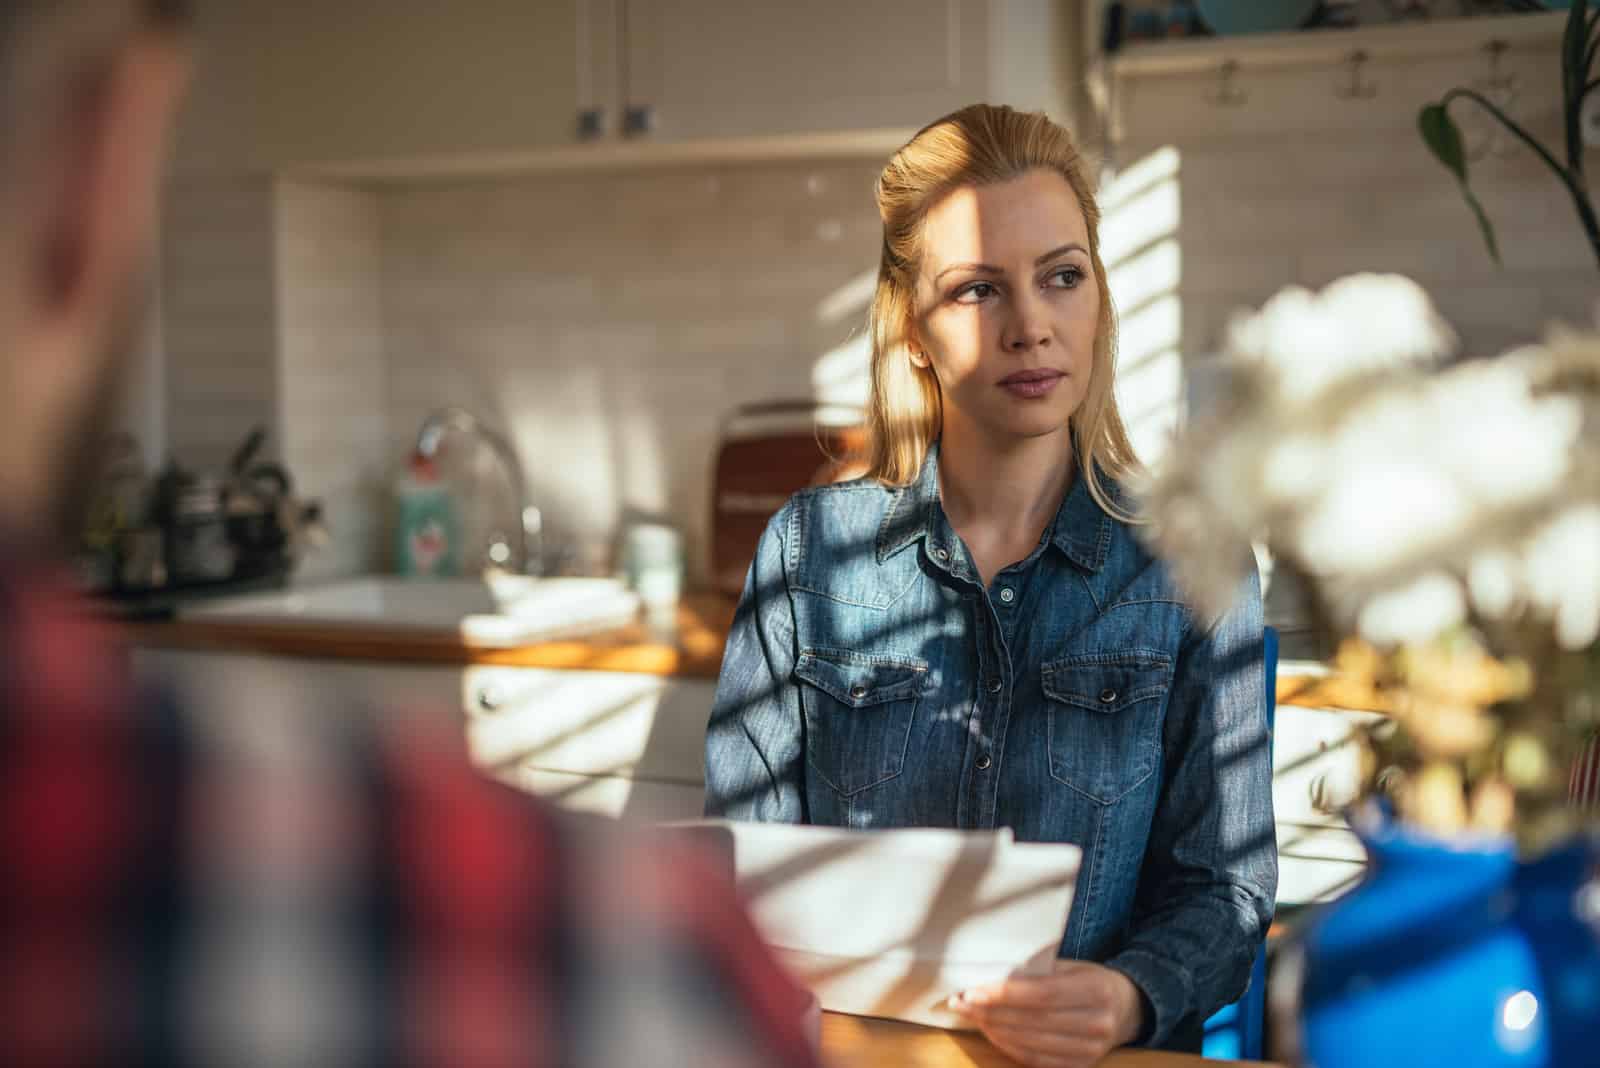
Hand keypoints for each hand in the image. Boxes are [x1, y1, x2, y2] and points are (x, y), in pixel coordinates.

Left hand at [948, 960, 1145, 1067]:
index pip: (1041, 995)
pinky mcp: (1081, 1067)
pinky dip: (1009, 1046)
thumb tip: (990, 976)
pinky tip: (991, 1032)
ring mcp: (1091, 1051)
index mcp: (1097, 991)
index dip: (1004, 994)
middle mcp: (1098, 1024)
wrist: (1127, 1008)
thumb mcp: (1073, 965)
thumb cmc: (1091, 979)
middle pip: (1032, 1021)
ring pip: (1031, 1043)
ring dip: (993, 1030)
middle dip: (990, 1012)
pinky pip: (1036, 1060)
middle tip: (960, 1002)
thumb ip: (1039, 971)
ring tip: (970, 1016)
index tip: (972, 991)